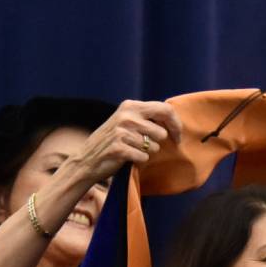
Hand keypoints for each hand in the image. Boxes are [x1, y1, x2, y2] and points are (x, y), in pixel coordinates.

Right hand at [69, 99, 183, 188]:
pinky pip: (144, 157)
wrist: (88, 159)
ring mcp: (122, 132)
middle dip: (159, 142)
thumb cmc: (113, 141)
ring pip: (154, 146)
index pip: (165, 109)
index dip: (176, 124)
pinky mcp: (120, 148)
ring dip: (147, 152)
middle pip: (161, 131)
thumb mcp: (126, 121)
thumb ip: (145, 117)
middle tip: (150, 147)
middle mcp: (127, 116)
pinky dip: (139, 160)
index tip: (177, 136)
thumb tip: (172, 118)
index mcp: (130, 106)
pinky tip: (128, 158)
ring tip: (133, 150)